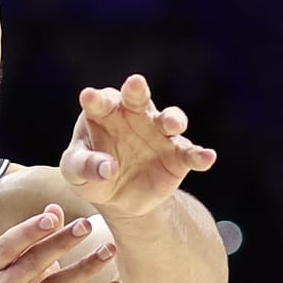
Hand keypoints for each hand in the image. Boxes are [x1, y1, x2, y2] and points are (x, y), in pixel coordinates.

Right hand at [0, 203, 120, 282]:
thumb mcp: (22, 268)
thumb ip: (37, 239)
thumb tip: (54, 208)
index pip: (6, 247)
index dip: (29, 231)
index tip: (54, 217)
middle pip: (31, 265)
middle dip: (60, 243)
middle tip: (87, 226)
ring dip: (83, 269)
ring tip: (107, 252)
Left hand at [61, 74, 216, 218]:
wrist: (118, 199)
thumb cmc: (91, 175)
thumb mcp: (76, 174)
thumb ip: (86, 167)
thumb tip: (108, 168)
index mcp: (104, 113)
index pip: (100, 102)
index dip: (95, 99)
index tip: (88, 97)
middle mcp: (134, 116)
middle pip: (137, 98)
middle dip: (137, 90)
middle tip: (135, 83)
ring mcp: (159, 134)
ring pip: (170, 119)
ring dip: (173, 119)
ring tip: (172, 125)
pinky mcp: (177, 156)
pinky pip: (190, 153)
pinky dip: (199, 155)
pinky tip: (207, 158)